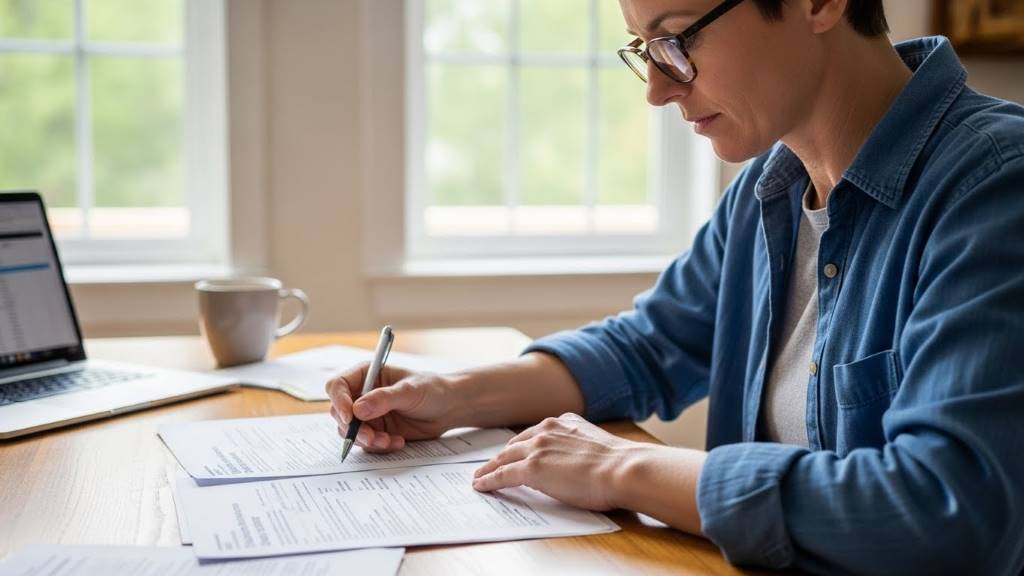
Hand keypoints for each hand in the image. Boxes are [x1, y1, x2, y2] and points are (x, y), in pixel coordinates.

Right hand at [326, 363, 455, 452]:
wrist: (449, 408)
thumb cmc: (431, 389)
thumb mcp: (410, 390)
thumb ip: (384, 399)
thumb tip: (358, 410)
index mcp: (366, 375)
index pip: (338, 386)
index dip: (339, 401)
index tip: (350, 417)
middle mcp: (362, 395)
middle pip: (339, 412)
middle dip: (353, 428)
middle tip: (371, 437)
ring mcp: (368, 415)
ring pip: (351, 432)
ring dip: (367, 440)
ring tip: (388, 441)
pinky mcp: (377, 431)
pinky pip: (367, 444)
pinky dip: (380, 446)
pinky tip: (398, 442)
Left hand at [472, 413, 635, 510]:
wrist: (622, 469)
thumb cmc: (618, 464)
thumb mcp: (595, 444)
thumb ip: (579, 446)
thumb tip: (576, 461)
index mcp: (564, 422)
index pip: (534, 434)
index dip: (521, 446)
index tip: (513, 452)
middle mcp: (547, 430)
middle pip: (515, 444)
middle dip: (502, 456)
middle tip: (490, 465)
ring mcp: (537, 448)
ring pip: (504, 458)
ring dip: (490, 468)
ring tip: (480, 477)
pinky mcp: (531, 469)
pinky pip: (502, 475)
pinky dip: (489, 480)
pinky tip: (481, 485)